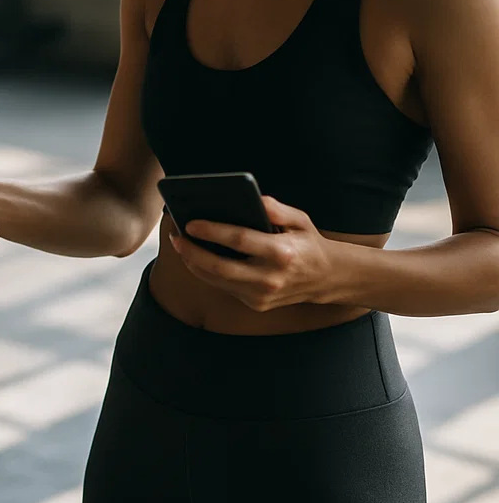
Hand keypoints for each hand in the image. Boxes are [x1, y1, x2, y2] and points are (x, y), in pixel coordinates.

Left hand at [168, 196, 335, 311]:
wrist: (327, 279)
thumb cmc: (308, 243)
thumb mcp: (300, 219)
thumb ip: (275, 207)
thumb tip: (251, 198)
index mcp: (281, 252)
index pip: (239, 240)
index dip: (212, 231)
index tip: (190, 223)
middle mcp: (270, 278)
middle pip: (220, 268)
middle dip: (192, 252)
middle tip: (175, 237)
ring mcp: (262, 295)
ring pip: (217, 281)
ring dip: (194, 262)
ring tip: (179, 244)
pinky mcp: (256, 304)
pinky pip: (224, 287)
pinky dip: (206, 272)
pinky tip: (195, 256)